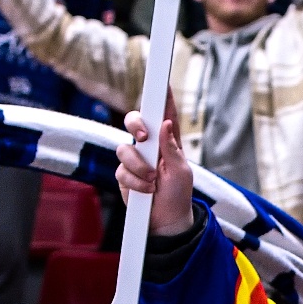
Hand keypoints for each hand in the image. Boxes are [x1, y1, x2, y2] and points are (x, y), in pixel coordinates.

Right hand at [116, 90, 196, 236]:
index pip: (165, 114)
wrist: (166, 221)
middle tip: (144, 137)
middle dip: (136, 125)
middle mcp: (149, 146)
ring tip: (152, 180)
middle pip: (134, 121)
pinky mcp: (124, 174)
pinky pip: (121, 170)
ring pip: (124, 149)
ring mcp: (134, 159)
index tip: (163, 83)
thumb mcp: (181, 171)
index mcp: (168, 141)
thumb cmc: (178, 194)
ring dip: (139, 166)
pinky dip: (134, 181)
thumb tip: (166, 124)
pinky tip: (146, 190)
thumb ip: (171, 148)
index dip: (163, 97)